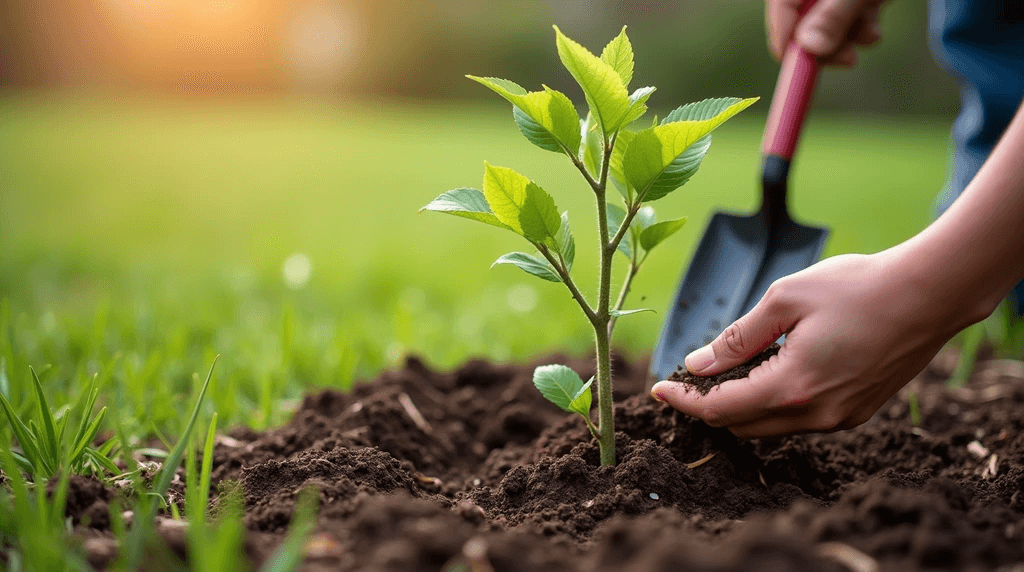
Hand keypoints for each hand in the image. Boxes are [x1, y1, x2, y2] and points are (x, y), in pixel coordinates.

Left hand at [650, 252, 981, 437]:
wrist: (929, 293)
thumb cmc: (857, 286)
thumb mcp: (785, 300)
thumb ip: (738, 338)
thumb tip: (698, 364)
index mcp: (792, 388)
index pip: (719, 410)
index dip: (683, 401)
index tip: (658, 388)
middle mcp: (815, 415)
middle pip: (741, 425)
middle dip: (707, 406)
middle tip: (688, 377)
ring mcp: (839, 418)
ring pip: (770, 425)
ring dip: (741, 405)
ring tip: (724, 371)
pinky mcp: (856, 412)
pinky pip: (799, 419)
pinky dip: (773, 402)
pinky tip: (768, 371)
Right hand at [767, 0, 886, 65]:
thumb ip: (835, 15)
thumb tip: (810, 49)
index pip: (782, 6)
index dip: (785, 37)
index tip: (797, 66)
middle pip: (803, 16)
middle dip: (826, 41)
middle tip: (847, 61)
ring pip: (829, 18)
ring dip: (850, 33)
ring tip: (872, 34)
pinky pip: (849, 11)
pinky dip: (861, 22)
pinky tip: (874, 21)